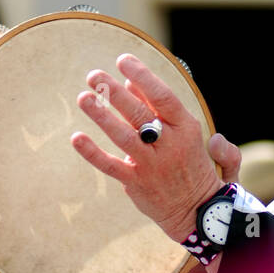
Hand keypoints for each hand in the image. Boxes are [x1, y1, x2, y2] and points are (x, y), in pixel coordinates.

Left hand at [71, 53, 241, 242]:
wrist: (198, 212)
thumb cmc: (195, 166)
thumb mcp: (193, 134)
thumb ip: (169, 108)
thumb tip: (137, 86)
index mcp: (187, 128)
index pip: (163, 96)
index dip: (142, 76)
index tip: (123, 60)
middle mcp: (169, 145)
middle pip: (139, 113)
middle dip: (114, 91)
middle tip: (93, 75)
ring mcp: (152, 165)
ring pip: (123, 136)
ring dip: (102, 116)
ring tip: (83, 97)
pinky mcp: (136, 183)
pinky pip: (111, 165)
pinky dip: (92, 152)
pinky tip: (76, 138)